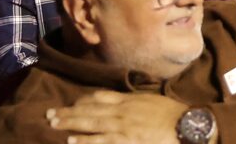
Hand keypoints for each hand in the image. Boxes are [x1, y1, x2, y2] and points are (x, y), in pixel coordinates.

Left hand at [46, 91, 189, 143]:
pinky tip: (72, 141)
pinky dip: (85, 140)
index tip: (72, 103)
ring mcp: (121, 126)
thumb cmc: (172, 114)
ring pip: (90, 123)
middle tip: (50, 114)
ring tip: (54, 124)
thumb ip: (135, 101)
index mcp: (129, 99)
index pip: (100, 97)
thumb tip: (124, 102)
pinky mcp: (124, 140)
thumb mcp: (152, 101)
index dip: (83, 100)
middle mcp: (122, 110)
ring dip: (70, 123)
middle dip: (69, 111)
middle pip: (89, 109)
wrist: (185, 126)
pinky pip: (100, 141)